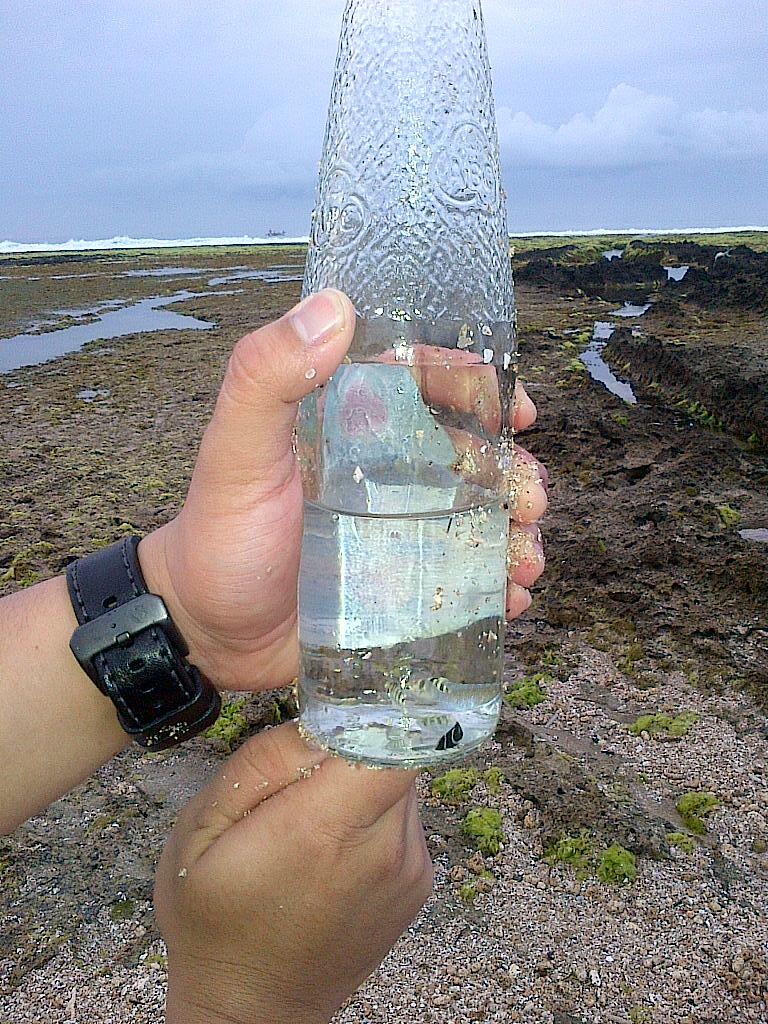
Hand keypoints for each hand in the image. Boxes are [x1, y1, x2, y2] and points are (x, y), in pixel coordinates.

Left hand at [140, 290, 546, 690]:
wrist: (207, 633)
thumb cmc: (218, 536)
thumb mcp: (235, 453)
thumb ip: (266, 376)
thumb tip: (334, 304)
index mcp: (353, 422)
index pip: (430, 382)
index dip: (484, 387)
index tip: (523, 411)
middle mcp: (385, 469)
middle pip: (474, 455)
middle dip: (515, 474)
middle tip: (529, 504)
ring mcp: (399, 528)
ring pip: (479, 516)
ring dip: (515, 532)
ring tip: (524, 563)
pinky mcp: (404, 582)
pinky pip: (465, 576)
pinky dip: (496, 585)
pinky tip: (510, 600)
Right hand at [156, 725, 431, 1023]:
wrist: (251, 1009)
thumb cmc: (213, 917)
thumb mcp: (201, 828)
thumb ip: (264, 761)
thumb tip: (321, 720)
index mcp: (323, 829)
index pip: (390, 737)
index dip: (368, 710)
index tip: (336, 710)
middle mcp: (382, 849)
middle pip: (398, 749)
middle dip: (357, 743)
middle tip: (306, 775)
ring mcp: (408, 869)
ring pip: (403, 780)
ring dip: (367, 779)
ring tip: (316, 817)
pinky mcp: (418, 883)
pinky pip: (406, 816)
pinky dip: (377, 814)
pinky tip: (336, 847)